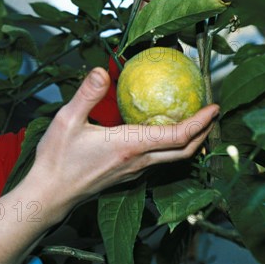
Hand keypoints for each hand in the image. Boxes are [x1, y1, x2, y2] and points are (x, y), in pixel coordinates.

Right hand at [31, 68, 217, 208]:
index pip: (177, 135)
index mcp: (129, 145)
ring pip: (172, 159)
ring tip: (193, 123)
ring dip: (189, 142)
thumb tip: (101, 70)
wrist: (49, 193)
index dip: (200, 121)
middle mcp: (137, 161)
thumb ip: (87, 94)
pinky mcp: (126, 176)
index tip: (214, 107)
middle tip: (212, 114)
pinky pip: (157, 162)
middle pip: (184, 151)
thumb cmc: (58, 159)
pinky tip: (159, 136)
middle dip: (203, 133)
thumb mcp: (67, 120)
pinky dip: (169, 148)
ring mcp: (133, 171)